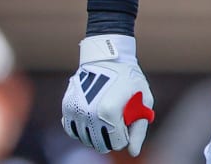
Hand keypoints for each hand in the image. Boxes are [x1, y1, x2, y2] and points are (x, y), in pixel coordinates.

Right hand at [61, 35, 154, 155]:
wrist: (107, 58)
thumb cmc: (130, 79)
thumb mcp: (143, 101)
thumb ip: (139, 129)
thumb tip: (133, 152)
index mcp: (109, 114)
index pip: (118, 143)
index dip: (126, 135)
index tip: (128, 121)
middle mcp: (90, 114)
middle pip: (100, 145)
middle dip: (112, 137)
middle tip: (118, 119)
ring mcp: (76, 111)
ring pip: (86, 140)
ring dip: (97, 133)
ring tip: (106, 116)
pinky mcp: (67, 107)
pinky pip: (72, 130)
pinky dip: (82, 129)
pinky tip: (92, 117)